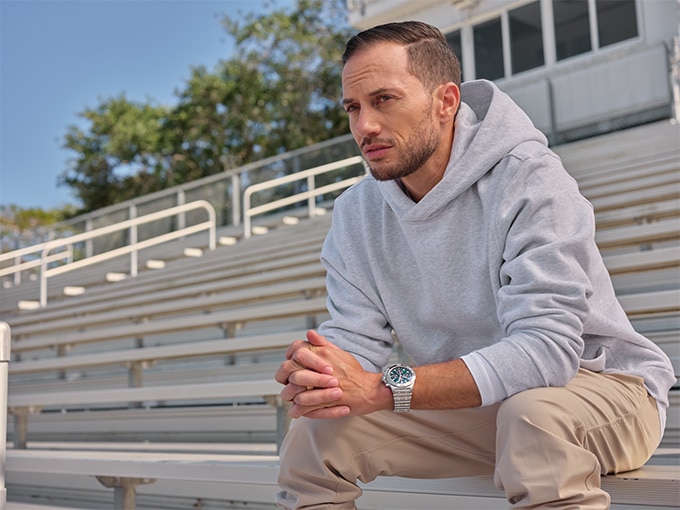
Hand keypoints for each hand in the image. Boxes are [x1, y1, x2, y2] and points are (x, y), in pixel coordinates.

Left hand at [275, 330, 390, 418]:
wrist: (369, 389)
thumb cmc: (355, 372)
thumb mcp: (339, 353)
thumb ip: (322, 344)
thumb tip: (309, 333)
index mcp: (323, 353)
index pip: (295, 351)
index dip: (289, 358)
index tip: (291, 365)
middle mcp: (320, 366)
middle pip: (290, 370)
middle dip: (287, 378)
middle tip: (289, 383)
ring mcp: (322, 385)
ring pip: (293, 390)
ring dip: (291, 395)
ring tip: (292, 397)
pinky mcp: (324, 402)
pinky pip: (302, 407)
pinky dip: (297, 410)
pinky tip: (297, 409)